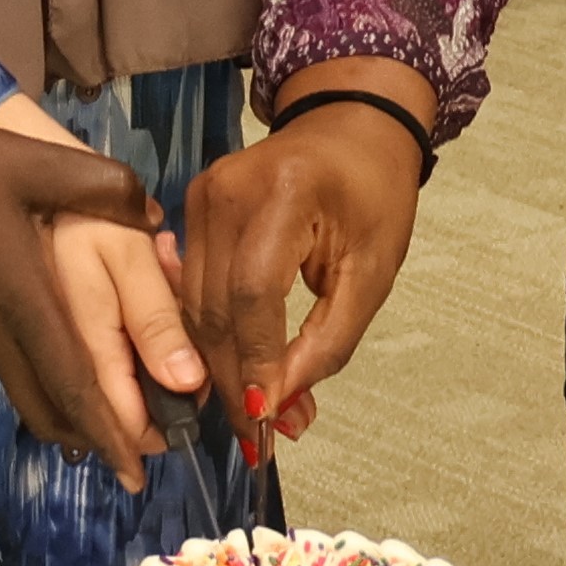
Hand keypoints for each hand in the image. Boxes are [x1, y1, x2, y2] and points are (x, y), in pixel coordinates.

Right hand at [0, 94, 199, 476]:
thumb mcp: (37, 162)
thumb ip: (103, 187)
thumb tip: (155, 215)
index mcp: (24, 301)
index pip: (73, 386)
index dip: (109, 434)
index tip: (137, 475)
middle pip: (50, 409)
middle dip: (96, 438)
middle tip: (140, 454)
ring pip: (28, 392)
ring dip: (70, 413)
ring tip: (115, 415)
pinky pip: (9, 369)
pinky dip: (45, 384)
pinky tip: (68, 363)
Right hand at [178, 60, 436, 467]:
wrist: (349, 125)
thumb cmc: (374, 194)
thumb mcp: (372, 271)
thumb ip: (328, 340)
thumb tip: (279, 404)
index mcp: (284, 193)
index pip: (253, 294)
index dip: (257, 362)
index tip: (266, 424)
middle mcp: (226, 191)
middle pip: (213, 307)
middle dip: (235, 380)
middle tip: (259, 439)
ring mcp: (201, 195)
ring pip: (194, 306)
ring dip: (221, 367)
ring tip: (255, 416)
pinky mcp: (191, 207)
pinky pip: (192, 288)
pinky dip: (213, 336)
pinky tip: (238, 371)